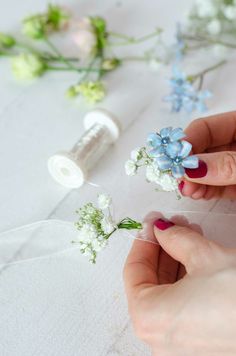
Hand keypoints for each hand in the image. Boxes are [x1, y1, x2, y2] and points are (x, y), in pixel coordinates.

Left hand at [123, 213, 235, 355]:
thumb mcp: (203, 255)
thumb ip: (174, 237)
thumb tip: (162, 229)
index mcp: (149, 318)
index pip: (133, 271)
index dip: (143, 241)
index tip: (151, 225)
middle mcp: (160, 340)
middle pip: (149, 283)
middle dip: (161, 250)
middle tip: (170, 227)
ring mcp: (180, 348)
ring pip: (166, 296)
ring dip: (175, 264)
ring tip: (187, 238)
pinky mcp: (200, 347)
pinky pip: (182, 310)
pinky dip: (186, 284)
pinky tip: (197, 262)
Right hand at [180, 111, 235, 199]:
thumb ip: (226, 164)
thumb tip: (189, 168)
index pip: (206, 128)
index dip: (186, 142)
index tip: (174, 161)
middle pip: (203, 149)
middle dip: (188, 165)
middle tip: (178, 180)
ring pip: (208, 169)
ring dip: (195, 181)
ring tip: (189, 192)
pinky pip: (218, 186)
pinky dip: (207, 191)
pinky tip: (199, 195)